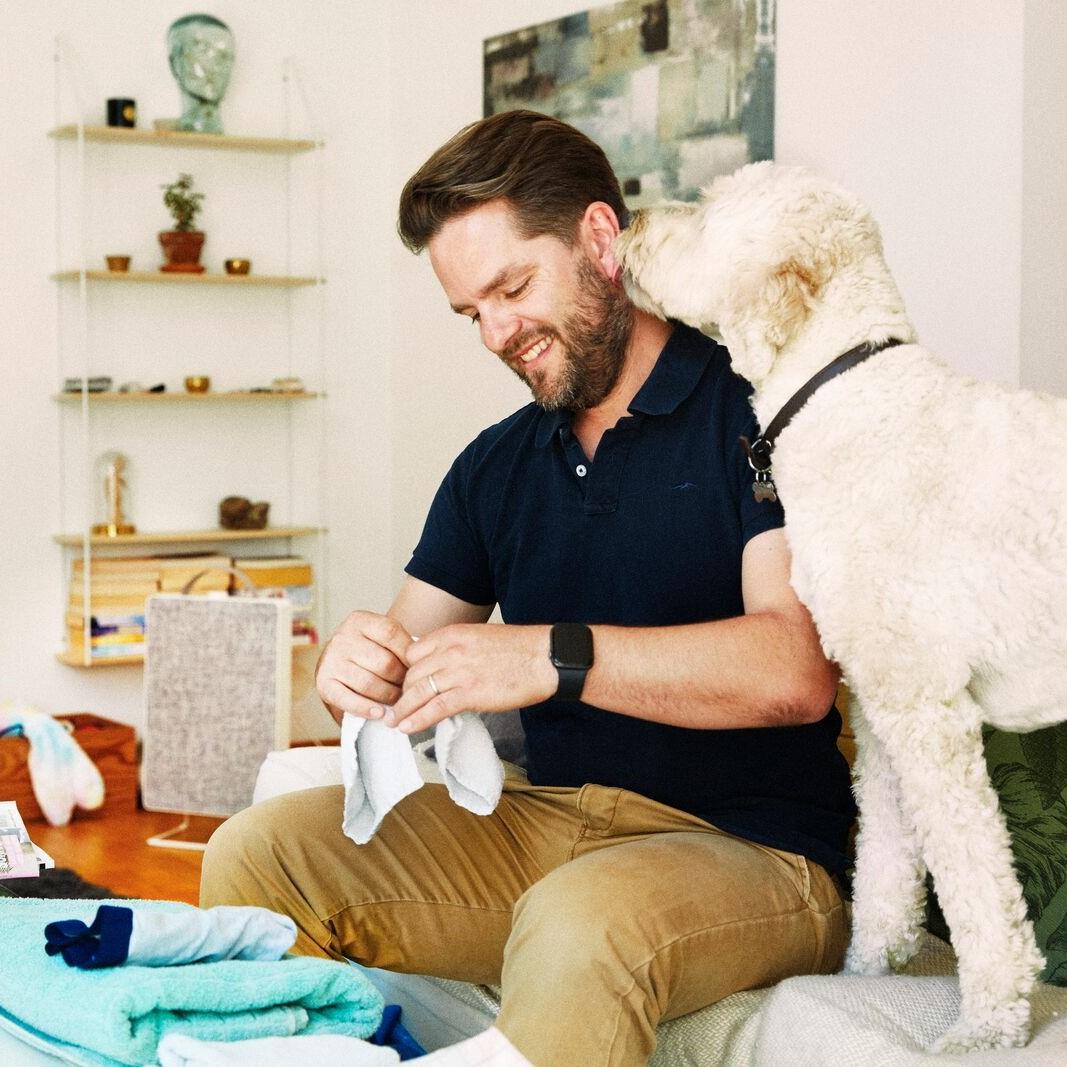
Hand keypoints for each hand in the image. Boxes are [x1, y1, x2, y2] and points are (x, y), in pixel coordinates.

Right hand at [316, 610, 413, 725]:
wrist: (339, 662)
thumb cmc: (370, 651)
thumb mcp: (383, 639)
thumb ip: (401, 645)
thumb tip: (423, 666)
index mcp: (360, 620)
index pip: (391, 633)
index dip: (409, 654)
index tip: (419, 667)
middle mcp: (343, 637)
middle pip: (384, 663)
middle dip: (401, 679)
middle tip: (409, 689)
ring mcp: (331, 660)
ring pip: (369, 683)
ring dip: (388, 696)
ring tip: (398, 701)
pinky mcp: (323, 683)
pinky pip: (347, 699)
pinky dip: (365, 708)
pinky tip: (379, 713)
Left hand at [387, 623, 556, 733]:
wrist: (545, 658)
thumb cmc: (519, 649)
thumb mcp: (480, 637)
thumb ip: (457, 648)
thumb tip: (443, 666)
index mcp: (452, 634)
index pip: (413, 653)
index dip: (406, 671)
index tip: (405, 685)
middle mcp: (450, 650)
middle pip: (411, 673)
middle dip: (403, 692)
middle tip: (400, 707)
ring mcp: (458, 672)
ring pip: (417, 692)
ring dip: (403, 709)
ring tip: (395, 721)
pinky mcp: (469, 693)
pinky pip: (433, 708)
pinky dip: (416, 720)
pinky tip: (407, 728)